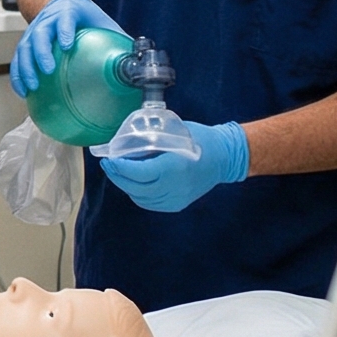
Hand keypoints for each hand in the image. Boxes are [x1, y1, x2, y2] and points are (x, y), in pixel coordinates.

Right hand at [10, 0, 122, 96]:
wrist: (61, 2)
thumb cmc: (85, 16)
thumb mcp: (103, 22)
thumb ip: (118, 40)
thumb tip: (138, 66)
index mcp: (68, 11)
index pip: (64, 18)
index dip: (64, 30)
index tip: (67, 44)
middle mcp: (47, 19)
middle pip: (39, 34)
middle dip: (41, 52)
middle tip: (48, 70)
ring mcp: (34, 30)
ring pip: (25, 47)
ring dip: (26, 67)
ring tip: (32, 86)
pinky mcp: (26, 42)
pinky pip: (19, 58)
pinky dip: (18, 75)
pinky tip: (23, 91)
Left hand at [98, 117, 248, 212]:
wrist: (227, 157)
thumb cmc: (201, 139)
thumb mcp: (175, 132)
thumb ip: (152, 139)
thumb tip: (126, 141)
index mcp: (174, 167)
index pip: (139, 173)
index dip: (120, 167)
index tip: (109, 158)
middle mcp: (175, 186)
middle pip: (136, 188)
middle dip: (117, 176)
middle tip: (108, 164)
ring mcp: (177, 198)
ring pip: (141, 198)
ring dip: (126, 186)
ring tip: (119, 173)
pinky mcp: (179, 204)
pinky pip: (151, 203)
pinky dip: (138, 194)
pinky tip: (134, 183)